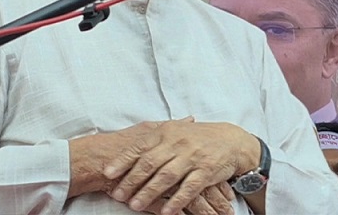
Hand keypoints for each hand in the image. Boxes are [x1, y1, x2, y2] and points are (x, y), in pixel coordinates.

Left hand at [103, 118, 258, 214]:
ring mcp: (192, 157)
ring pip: (167, 176)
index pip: (140, 147)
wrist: (230, 140)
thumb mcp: (173, 132)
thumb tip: (124, 149)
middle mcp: (177, 143)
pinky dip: (176, 201)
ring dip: (149, 192)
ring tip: (134, 205)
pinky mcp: (206, 171)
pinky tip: (165, 211)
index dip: (122, 160)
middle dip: (131, 180)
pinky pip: (189, 188)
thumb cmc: (196, 137)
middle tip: (117, 194)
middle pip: (150, 163)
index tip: (107, 173)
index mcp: (166, 133)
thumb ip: (152, 140)